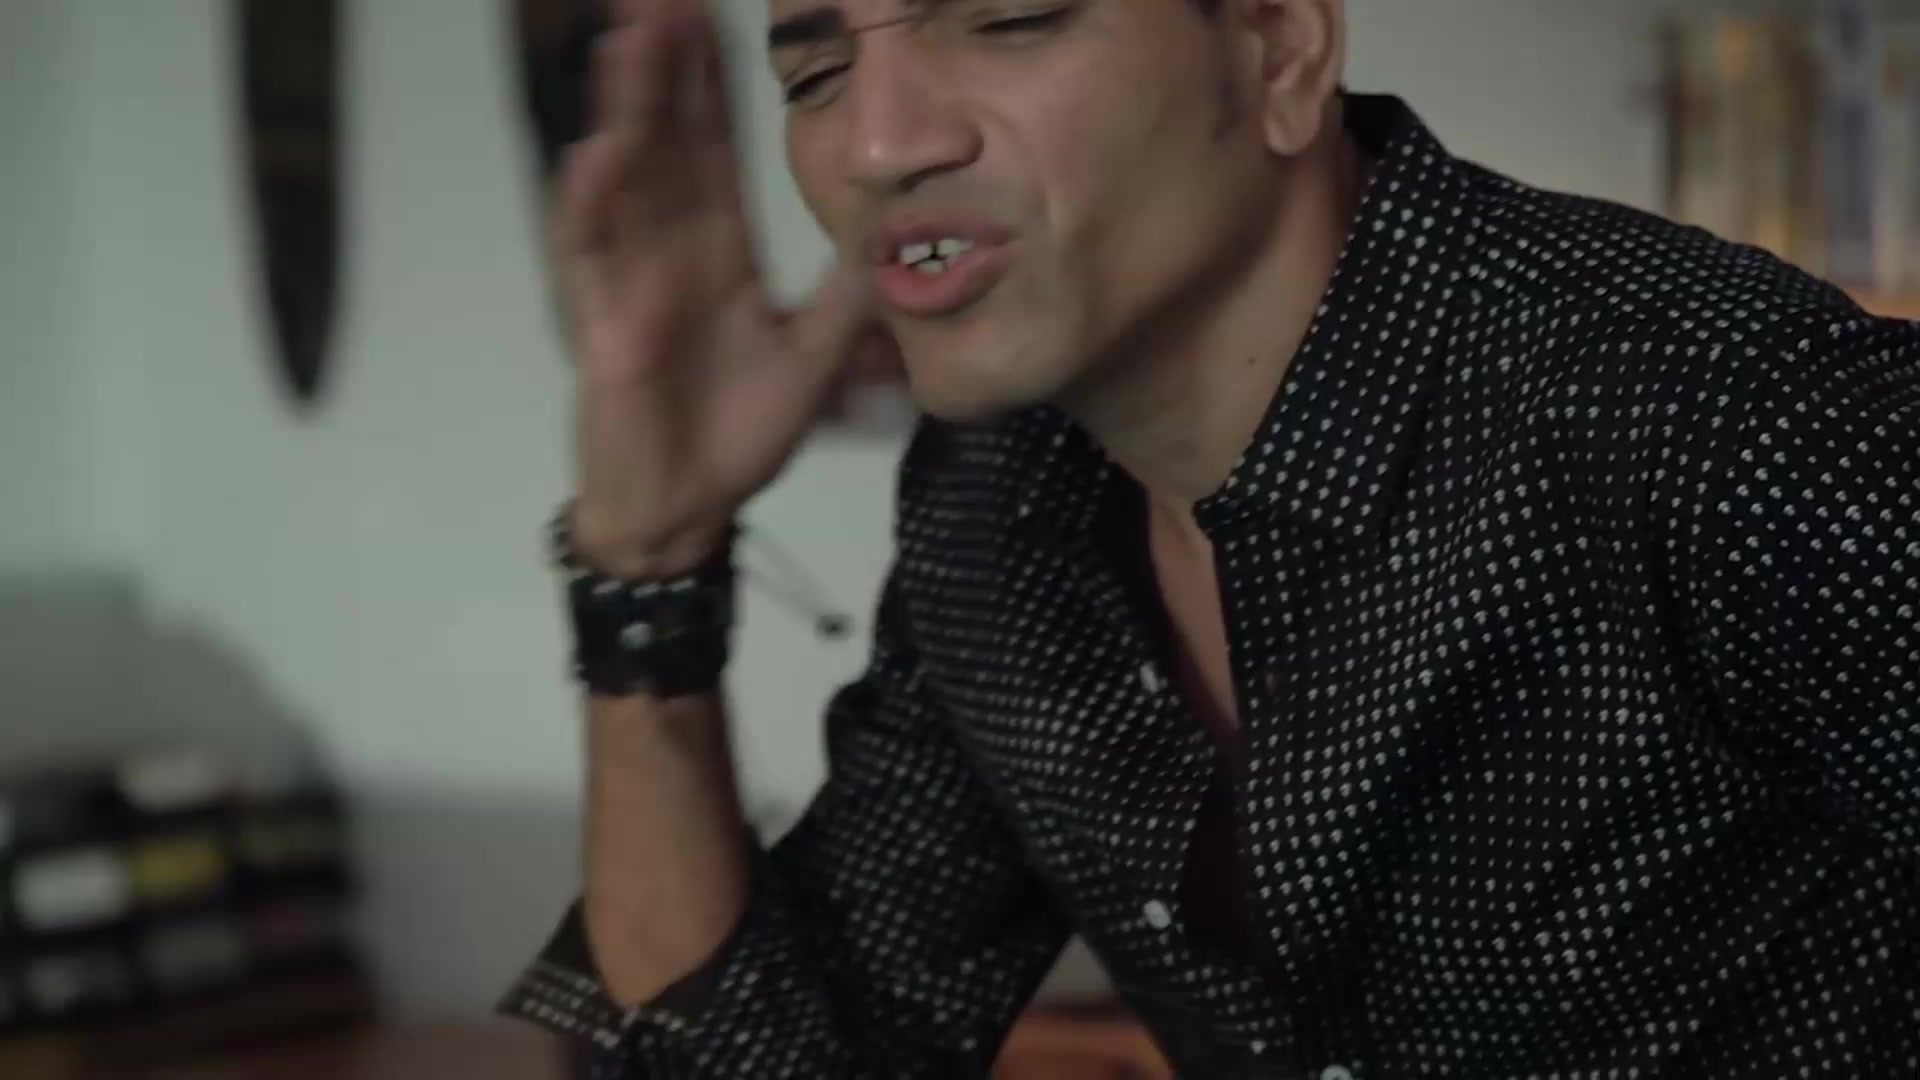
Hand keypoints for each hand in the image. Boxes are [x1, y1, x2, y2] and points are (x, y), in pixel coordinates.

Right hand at [555, 0, 878, 576]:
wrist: (689, 509)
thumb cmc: (736, 435)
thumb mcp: (814, 354)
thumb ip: (849, 294)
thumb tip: (905, 241)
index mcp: (717, 252)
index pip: (715, 149)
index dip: (713, 85)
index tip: (712, 16)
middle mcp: (668, 251)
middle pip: (666, 141)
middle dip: (664, 69)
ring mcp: (630, 280)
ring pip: (623, 178)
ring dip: (626, 111)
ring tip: (633, 43)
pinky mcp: (602, 324)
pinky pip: (589, 256)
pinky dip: (592, 205)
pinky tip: (601, 152)